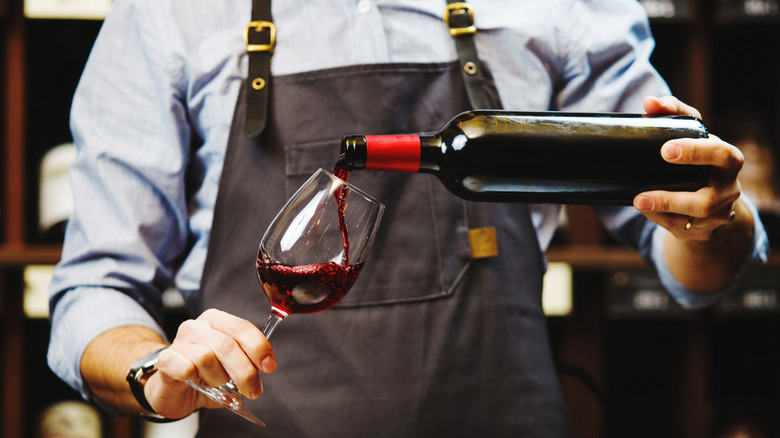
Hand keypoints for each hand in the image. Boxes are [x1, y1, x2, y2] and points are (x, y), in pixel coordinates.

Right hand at [145, 309, 275, 418]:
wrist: (173, 390)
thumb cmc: (205, 376)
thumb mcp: (232, 367)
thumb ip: (248, 362)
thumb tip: (264, 366)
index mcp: (217, 321)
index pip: (241, 327)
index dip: (259, 347)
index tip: (269, 367)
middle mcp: (197, 326)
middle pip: (227, 344)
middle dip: (245, 371)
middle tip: (252, 389)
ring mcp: (179, 341)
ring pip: (207, 357)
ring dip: (218, 378)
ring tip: (216, 384)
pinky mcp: (165, 359)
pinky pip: (185, 368)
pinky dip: (195, 379)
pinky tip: (195, 381)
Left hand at [633, 96, 744, 240]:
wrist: (709, 206)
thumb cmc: (696, 163)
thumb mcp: (689, 138)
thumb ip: (672, 115)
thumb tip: (650, 103)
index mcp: (726, 158)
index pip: (717, 151)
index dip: (694, 149)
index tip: (665, 147)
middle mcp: (728, 185)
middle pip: (714, 184)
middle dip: (689, 170)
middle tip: (660, 160)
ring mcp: (719, 210)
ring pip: (698, 209)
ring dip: (666, 202)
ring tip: (639, 199)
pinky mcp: (704, 229)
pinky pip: (681, 226)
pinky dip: (660, 217)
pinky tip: (646, 209)